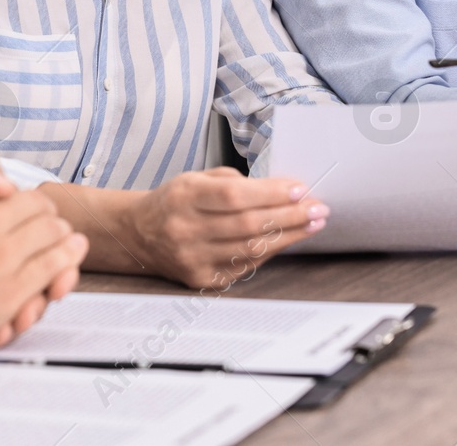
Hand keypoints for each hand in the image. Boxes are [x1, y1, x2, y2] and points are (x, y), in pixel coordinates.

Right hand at [0, 151, 76, 343]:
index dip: (6, 201)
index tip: (5, 213)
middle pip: (33, 207)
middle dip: (41, 215)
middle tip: (46, 226)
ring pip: (50, 233)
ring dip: (60, 236)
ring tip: (67, 240)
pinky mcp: (8, 290)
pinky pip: (52, 267)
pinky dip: (66, 261)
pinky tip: (71, 260)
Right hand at [120, 167, 327, 288]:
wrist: (139, 234)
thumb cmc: (175, 201)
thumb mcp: (195, 177)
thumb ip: (234, 181)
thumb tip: (280, 190)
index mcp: (184, 196)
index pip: (234, 195)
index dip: (271, 193)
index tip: (300, 189)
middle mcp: (186, 229)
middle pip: (248, 224)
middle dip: (290, 216)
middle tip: (318, 208)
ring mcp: (193, 258)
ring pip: (250, 248)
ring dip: (288, 236)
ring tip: (312, 224)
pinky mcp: (201, 279)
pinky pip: (244, 266)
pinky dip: (269, 252)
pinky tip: (286, 240)